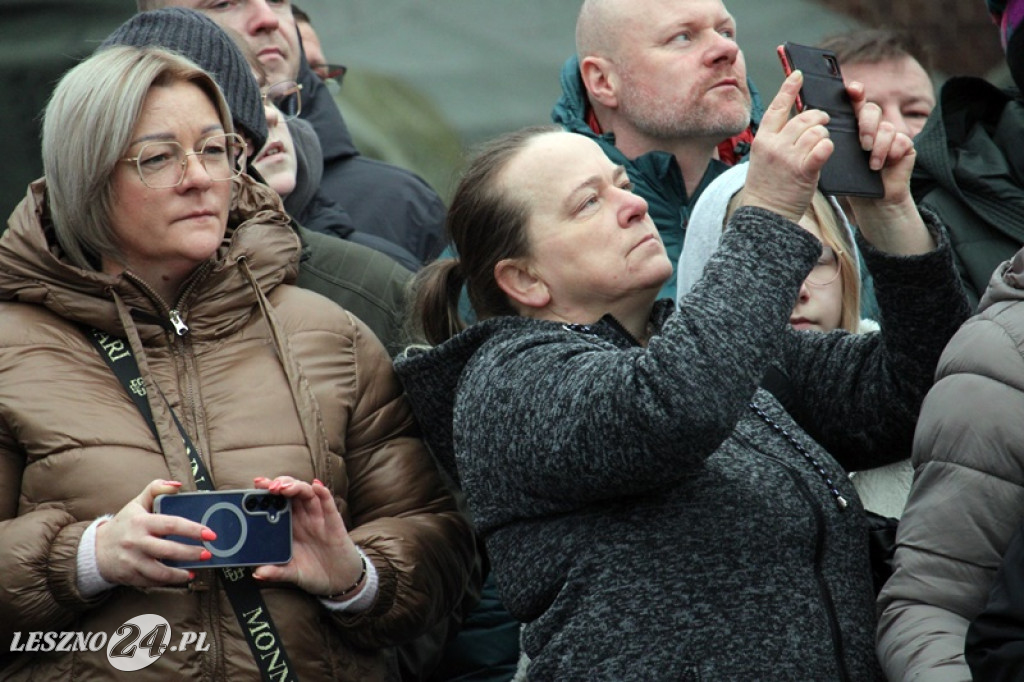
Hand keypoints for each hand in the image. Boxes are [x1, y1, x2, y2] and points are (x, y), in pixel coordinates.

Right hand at [95, 479, 213, 586]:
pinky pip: (153, 582)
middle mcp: (136, 542)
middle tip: (208, 553)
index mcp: (141, 522)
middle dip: (191, 553)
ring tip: (197, 569)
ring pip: (161, 572)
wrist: (95, 550)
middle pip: (169, 550)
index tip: (209, 533)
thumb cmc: (123, 525)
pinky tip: (183, 576)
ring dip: (181, 573)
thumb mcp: (136, 503)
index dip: (192, 529)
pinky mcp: (130, 577)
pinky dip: (169, 581)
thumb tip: (177, 485)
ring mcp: (132, 562)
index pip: (171, 524)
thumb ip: (156, 489)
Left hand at [250, 476, 364, 597]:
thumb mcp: (292, 573)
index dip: (266, 492)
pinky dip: (323, 494)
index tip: (256, 487)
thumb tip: (257, 574)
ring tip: (285, 488)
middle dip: (279, 484)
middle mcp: (302, 518)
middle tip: (270, 486)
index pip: (276, 503)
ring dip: (296, 486)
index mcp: (288, 527)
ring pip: (307, 494)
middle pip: (290, 492)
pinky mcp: (333, 523)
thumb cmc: (313, 573)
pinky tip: (317, 487)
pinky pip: (328, 504)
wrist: (339, 581)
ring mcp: (318, 518)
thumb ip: (276, 572)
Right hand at [738, 70, 832, 222]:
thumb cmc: (768, 187)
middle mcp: (775, 145)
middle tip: (823, 124)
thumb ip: (778, 139)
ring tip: (820, 147)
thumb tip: (800, 120)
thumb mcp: (764, 158)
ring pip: (818, 132)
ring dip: (824, 137)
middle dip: (819, 118)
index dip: (789, 88)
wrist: (765, 215)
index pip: (777, 107)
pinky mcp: (804, 170)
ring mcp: (789, 157)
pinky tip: (825, 153)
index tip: (799, 74)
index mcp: (763, 140)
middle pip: (805, 118)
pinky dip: (828, 148)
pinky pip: (824, 147)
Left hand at [845, 81, 933, 254]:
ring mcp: (890, 135)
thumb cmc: (851, 180)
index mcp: (853, 125)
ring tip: (871, 163)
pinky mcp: (905, 146)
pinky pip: (902, 140)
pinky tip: (883, 165)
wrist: (872, 202)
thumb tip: (815, 128)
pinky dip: (892, 152)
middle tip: (862, 144)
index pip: (855, 102)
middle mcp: (873, 126)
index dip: (855, 92)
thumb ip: (832, 142)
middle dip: (866, 125)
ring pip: (887, 126)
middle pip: (872, 110)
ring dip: (879, 145)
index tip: (852, 90)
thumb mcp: (837, 159)